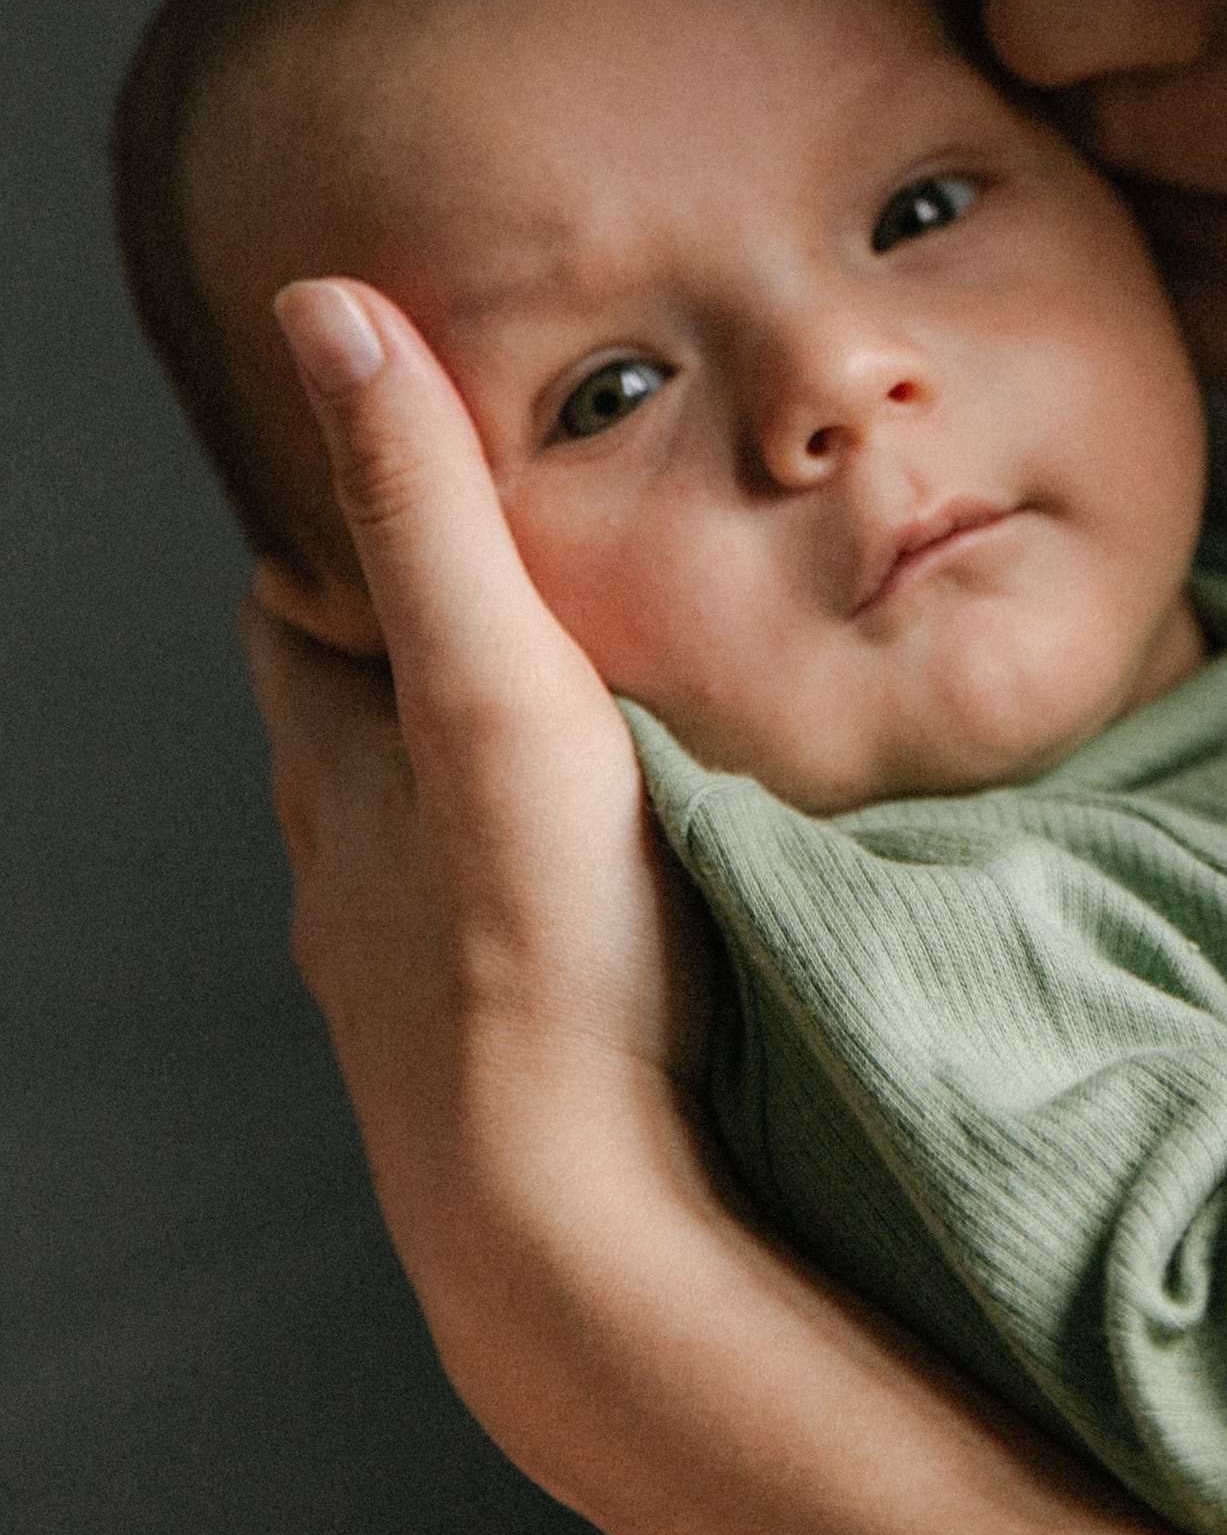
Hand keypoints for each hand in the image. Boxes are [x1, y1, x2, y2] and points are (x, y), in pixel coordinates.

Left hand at [244, 277, 712, 1448]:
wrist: (582, 1232)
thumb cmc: (541, 949)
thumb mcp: (490, 686)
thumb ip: (424, 502)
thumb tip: (325, 302)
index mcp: (339, 768)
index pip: (298, 609)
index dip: (346, 530)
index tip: (425, 467)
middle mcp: (344, 883)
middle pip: (354, 729)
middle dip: (417, 654)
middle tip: (528, 581)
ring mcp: (409, 996)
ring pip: (421, 852)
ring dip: (478, 791)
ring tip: (585, 734)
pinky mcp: (493, 1080)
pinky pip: (497, 954)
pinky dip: (535, 904)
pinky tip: (619, 907)